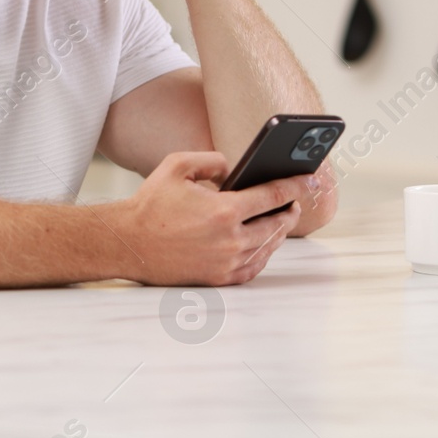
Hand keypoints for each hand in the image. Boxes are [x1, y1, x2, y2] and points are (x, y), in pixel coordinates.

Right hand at [118, 151, 306, 285]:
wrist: (127, 243)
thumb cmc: (150, 204)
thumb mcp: (177, 165)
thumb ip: (212, 160)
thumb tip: (235, 168)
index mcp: (224, 210)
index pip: (274, 196)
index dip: (296, 186)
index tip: (310, 180)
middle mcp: (230, 239)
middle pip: (277, 224)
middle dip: (291, 210)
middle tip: (296, 201)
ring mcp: (226, 262)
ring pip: (268, 246)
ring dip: (279, 231)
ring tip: (281, 219)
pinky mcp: (218, 278)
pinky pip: (254, 267)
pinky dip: (264, 253)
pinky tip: (263, 243)